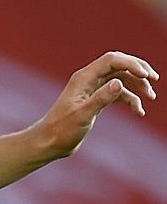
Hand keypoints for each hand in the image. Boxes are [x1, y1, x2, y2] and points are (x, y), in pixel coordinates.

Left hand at [34, 52, 157, 159]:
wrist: (48, 143)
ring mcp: (93, 89)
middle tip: (155, 78)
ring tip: (151, 97)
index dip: (131, 64)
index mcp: (83, 78)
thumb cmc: (61, 130)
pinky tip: (139, 111)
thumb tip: (120, 82)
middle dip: (138, 70)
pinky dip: (130, 100)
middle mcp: (89, 80)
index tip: (146, 75)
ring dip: (138, 86)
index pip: (112, 60)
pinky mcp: (96, 100)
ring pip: (121, 79)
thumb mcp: (82, 115)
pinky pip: (118, 94)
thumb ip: (101, 98)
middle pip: (119, 65)